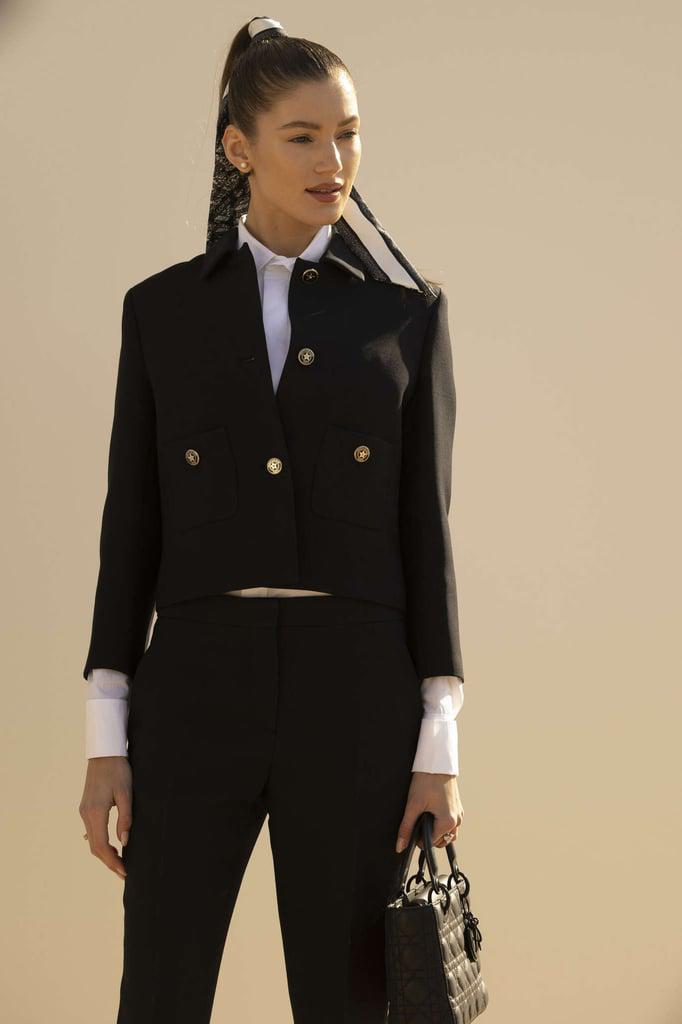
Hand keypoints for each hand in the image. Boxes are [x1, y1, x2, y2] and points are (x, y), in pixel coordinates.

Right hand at [79, 756, 132, 878]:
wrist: (104, 752)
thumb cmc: (118, 770)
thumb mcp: (126, 793)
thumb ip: (125, 818)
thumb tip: (124, 841)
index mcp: (95, 812)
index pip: (101, 846)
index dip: (112, 862)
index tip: (124, 871)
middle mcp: (86, 814)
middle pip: (95, 847)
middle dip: (108, 861)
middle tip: (124, 871)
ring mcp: (84, 811)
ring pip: (92, 840)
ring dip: (104, 853)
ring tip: (120, 861)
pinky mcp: (86, 807)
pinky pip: (91, 830)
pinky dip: (100, 842)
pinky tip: (109, 846)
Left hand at [395, 772, 462, 852]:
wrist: (437, 761)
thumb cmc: (427, 781)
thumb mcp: (413, 805)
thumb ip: (406, 828)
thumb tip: (400, 846)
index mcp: (448, 822)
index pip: (431, 842)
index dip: (418, 838)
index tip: (412, 826)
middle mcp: (457, 820)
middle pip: (441, 841)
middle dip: (428, 835)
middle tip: (418, 819)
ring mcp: (459, 814)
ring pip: (447, 834)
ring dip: (436, 831)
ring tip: (425, 815)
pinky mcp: (458, 807)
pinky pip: (450, 823)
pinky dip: (440, 823)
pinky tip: (431, 811)